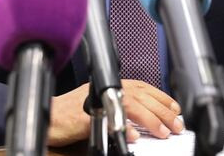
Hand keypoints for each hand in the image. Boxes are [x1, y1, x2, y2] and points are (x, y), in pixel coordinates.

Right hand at [47, 80, 184, 146]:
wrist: (46, 117)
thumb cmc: (69, 113)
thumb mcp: (100, 105)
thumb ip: (120, 109)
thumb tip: (142, 123)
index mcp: (109, 86)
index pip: (142, 87)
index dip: (161, 97)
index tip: (175, 109)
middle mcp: (104, 91)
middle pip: (140, 97)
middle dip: (162, 111)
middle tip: (176, 125)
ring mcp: (93, 102)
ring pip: (129, 105)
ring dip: (149, 119)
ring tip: (162, 133)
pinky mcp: (82, 116)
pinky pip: (106, 121)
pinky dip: (122, 128)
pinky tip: (133, 137)